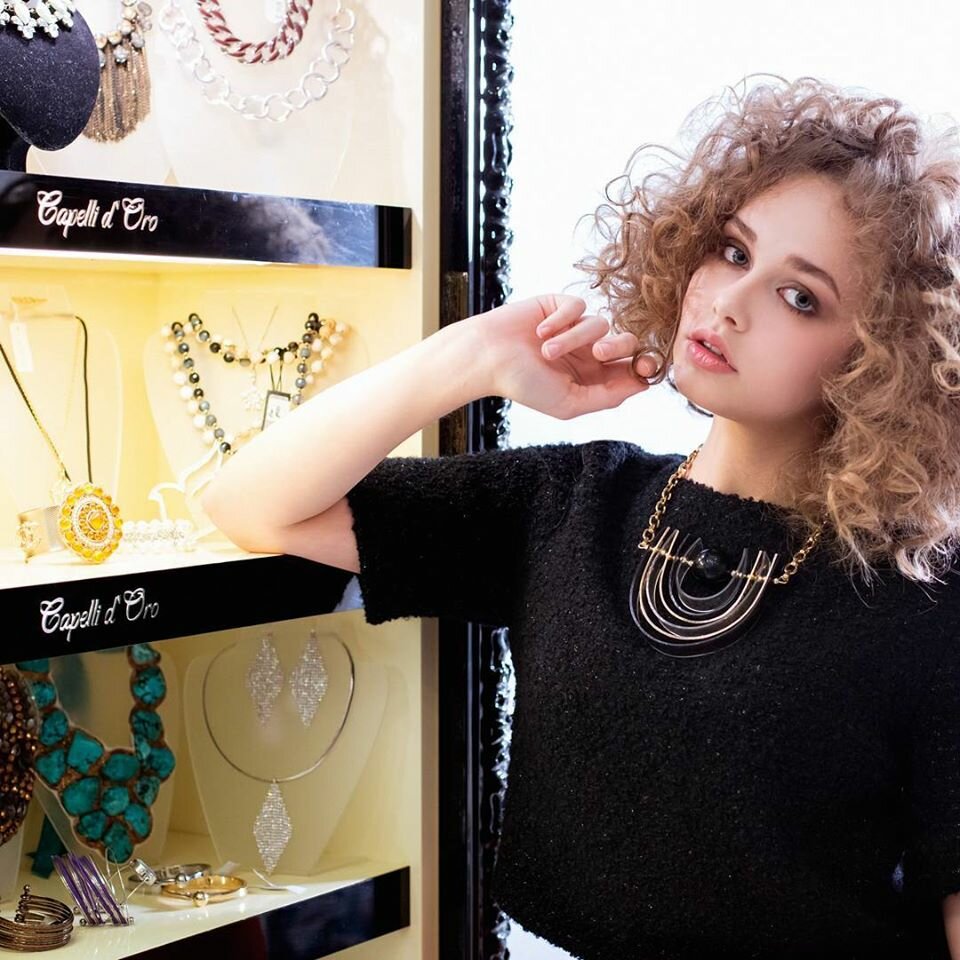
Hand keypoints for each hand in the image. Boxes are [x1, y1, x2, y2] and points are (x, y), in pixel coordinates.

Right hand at [473, 293, 657, 419]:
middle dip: (618, 345)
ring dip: (572, 338)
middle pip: (626, 341)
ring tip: (547, 350)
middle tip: (599, 352)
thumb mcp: (569, 403)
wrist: (488, 358)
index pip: (630, 368)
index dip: (644, 364)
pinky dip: (561, 319)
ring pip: (599, 324)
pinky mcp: (560, 306)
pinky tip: (541, 331)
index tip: (647, 364)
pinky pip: (578, 306)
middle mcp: (587, 352)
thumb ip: (607, 397)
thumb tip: (644, 384)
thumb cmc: (524, 384)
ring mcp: (574, 327)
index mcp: (592, 377)